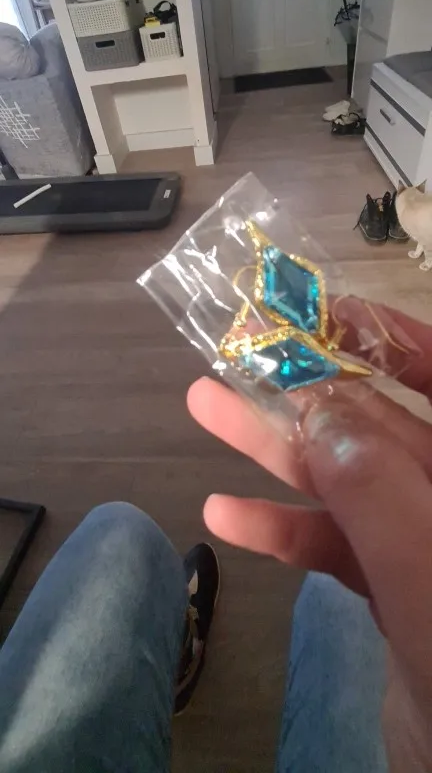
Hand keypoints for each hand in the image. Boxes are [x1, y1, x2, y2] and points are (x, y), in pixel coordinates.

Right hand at [187, 304, 431, 771]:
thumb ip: (378, 489)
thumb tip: (319, 407)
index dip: (390, 338)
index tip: (320, 313)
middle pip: (388, 427)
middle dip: (310, 389)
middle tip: (239, 352)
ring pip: (356, 484)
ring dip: (280, 451)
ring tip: (206, 406)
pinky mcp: (404, 591)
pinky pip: (344, 547)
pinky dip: (288, 531)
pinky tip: (225, 515)